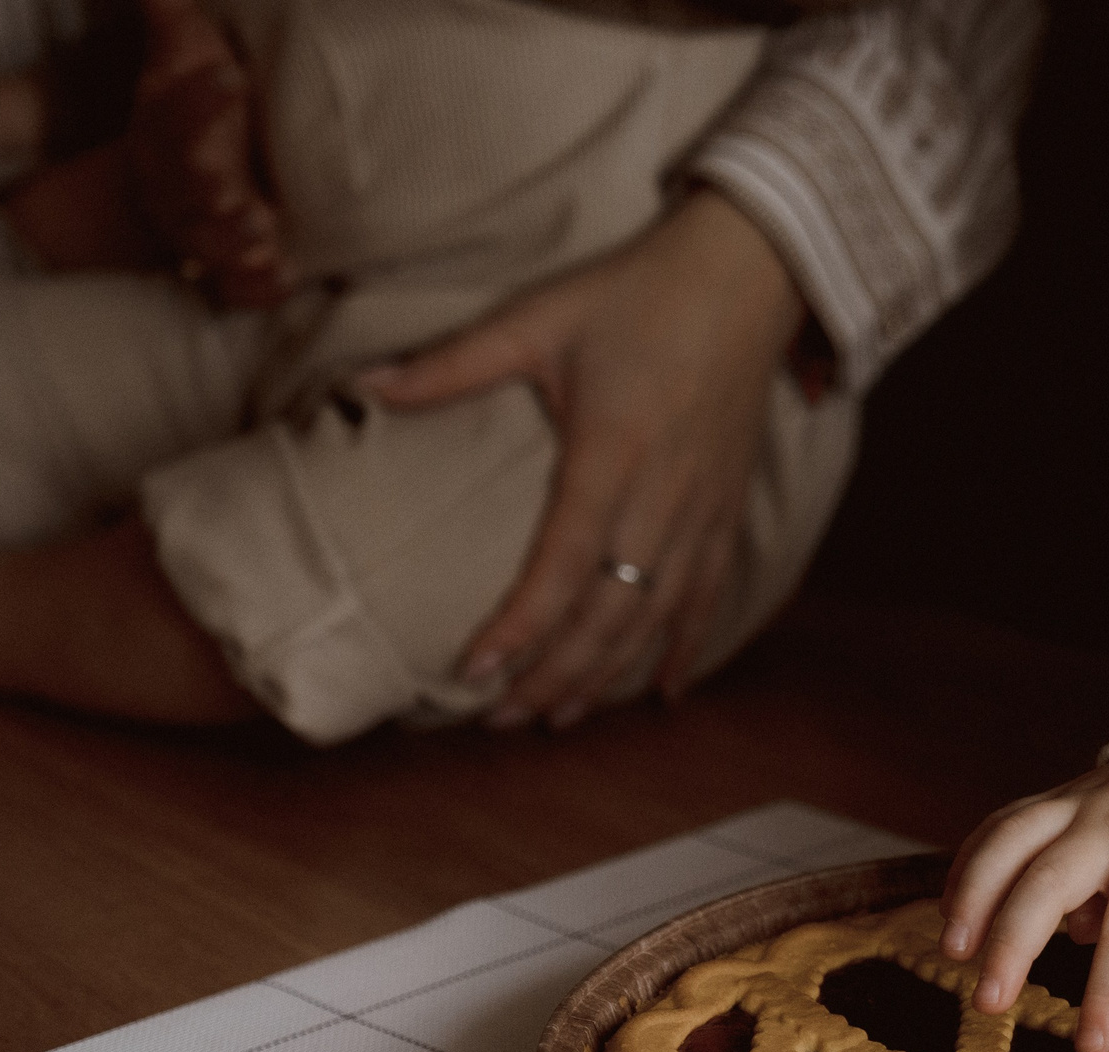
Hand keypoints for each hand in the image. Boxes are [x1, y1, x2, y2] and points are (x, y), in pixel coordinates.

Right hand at [128, 0, 289, 308]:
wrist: (162, 188)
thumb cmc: (186, 112)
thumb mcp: (181, 60)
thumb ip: (174, 21)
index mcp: (166, 135)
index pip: (177, 113)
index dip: (200, 96)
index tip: (231, 73)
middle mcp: (180, 186)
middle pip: (190, 187)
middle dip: (211, 189)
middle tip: (241, 193)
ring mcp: (202, 231)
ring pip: (211, 244)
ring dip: (236, 244)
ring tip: (265, 237)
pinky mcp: (228, 266)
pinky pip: (236, 287)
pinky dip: (257, 290)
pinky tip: (287, 281)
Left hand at [362, 188, 804, 727]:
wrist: (745, 277)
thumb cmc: (636, 294)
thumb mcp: (537, 319)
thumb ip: (452, 364)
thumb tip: (363, 386)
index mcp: (612, 454)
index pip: (562, 565)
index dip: (520, 628)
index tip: (474, 671)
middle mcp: (663, 497)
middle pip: (608, 613)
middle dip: (553, 674)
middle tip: (500, 718)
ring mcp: (702, 510)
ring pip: (654, 617)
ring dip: (606, 675)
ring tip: (558, 716)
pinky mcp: (727, 510)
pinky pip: (707, 597)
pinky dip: (684, 649)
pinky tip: (660, 692)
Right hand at [940, 761, 1108, 1051]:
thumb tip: (1089, 932)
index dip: (1106, 991)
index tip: (1090, 1047)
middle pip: (1049, 883)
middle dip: (1012, 945)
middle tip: (988, 1003)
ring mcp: (1076, 803)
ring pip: (1008, 841)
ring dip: (973, 896)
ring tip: (953, 952)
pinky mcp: (1055, 799)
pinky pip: (1001, 825)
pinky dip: (970, 864)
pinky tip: (952, 912)